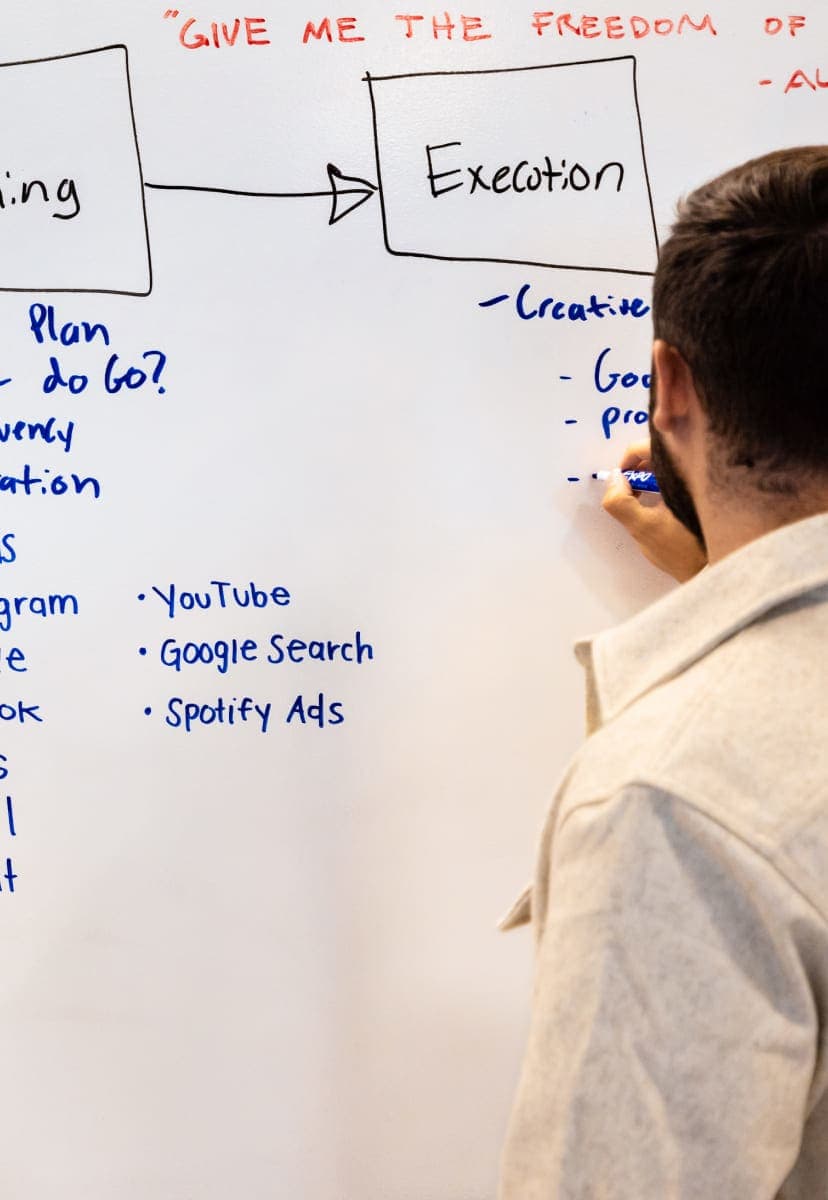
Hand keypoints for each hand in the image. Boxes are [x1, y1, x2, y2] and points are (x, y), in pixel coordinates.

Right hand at [601, 440, 707, 581]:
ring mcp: (704, 477)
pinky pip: (681, 473)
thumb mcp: (644, 528)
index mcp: (686, 469)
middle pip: (660, 450)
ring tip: (644, 497)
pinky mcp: (706, 488)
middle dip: (639, 467)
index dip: (630, 458)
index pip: (651, 444)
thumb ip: (621, 502)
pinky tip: (660, 501)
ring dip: (651, 474)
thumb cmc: (683, 550)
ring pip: (670, 461)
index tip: (623, 479)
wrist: (716, 568)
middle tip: (632, 490)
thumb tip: (614, 479)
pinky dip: (664, 481)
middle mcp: (699, 466)